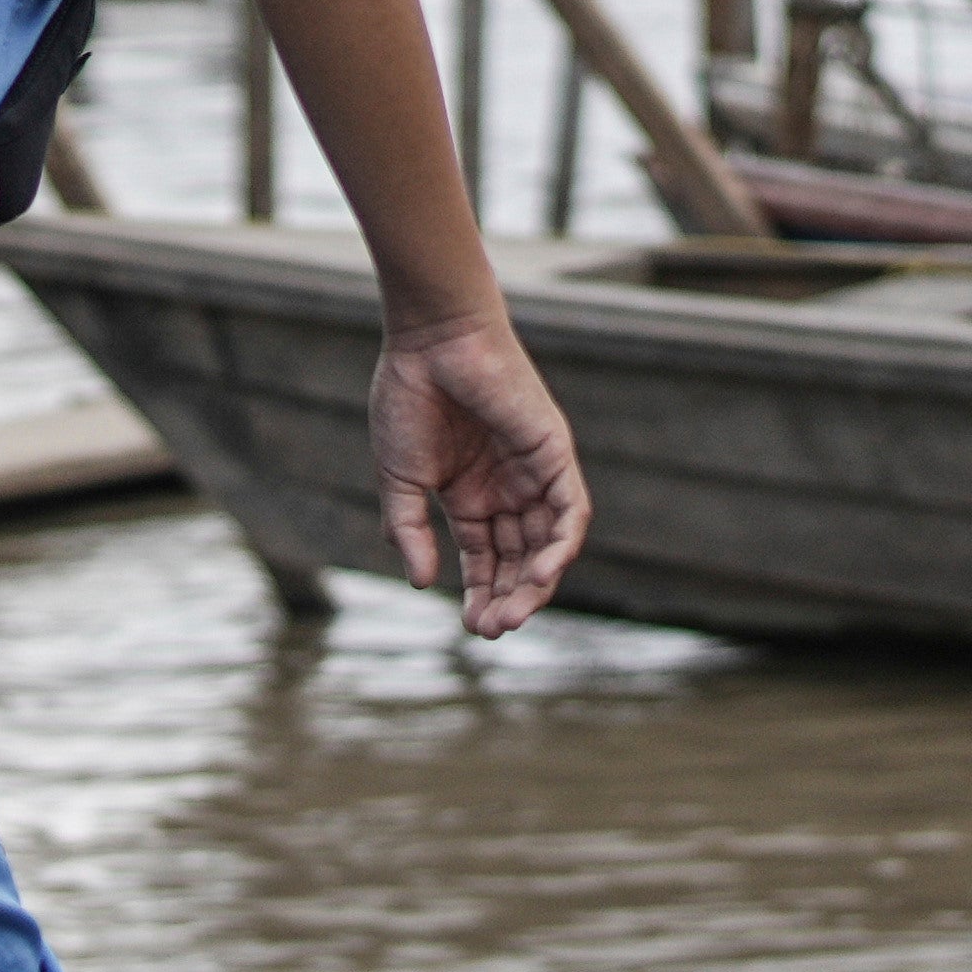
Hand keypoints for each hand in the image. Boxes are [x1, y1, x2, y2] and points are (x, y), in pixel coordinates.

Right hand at [372, 315, 591, 638]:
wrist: (433, 341)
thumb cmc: (410, 397)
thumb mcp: (401, 478)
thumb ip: (410, 529)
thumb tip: (421, 583)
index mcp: (471, 494)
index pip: (485, 558)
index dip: (481, 594)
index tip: (473, 628)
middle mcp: (507, 488)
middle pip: (519, 557)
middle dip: (508, 596)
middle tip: (495, 630)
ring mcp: (534, 472)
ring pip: (547, 542)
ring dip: (535, 582)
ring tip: (514, 612)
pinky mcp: (554, 453)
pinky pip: (570, 510)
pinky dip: (561, 544)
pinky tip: (540, 575)